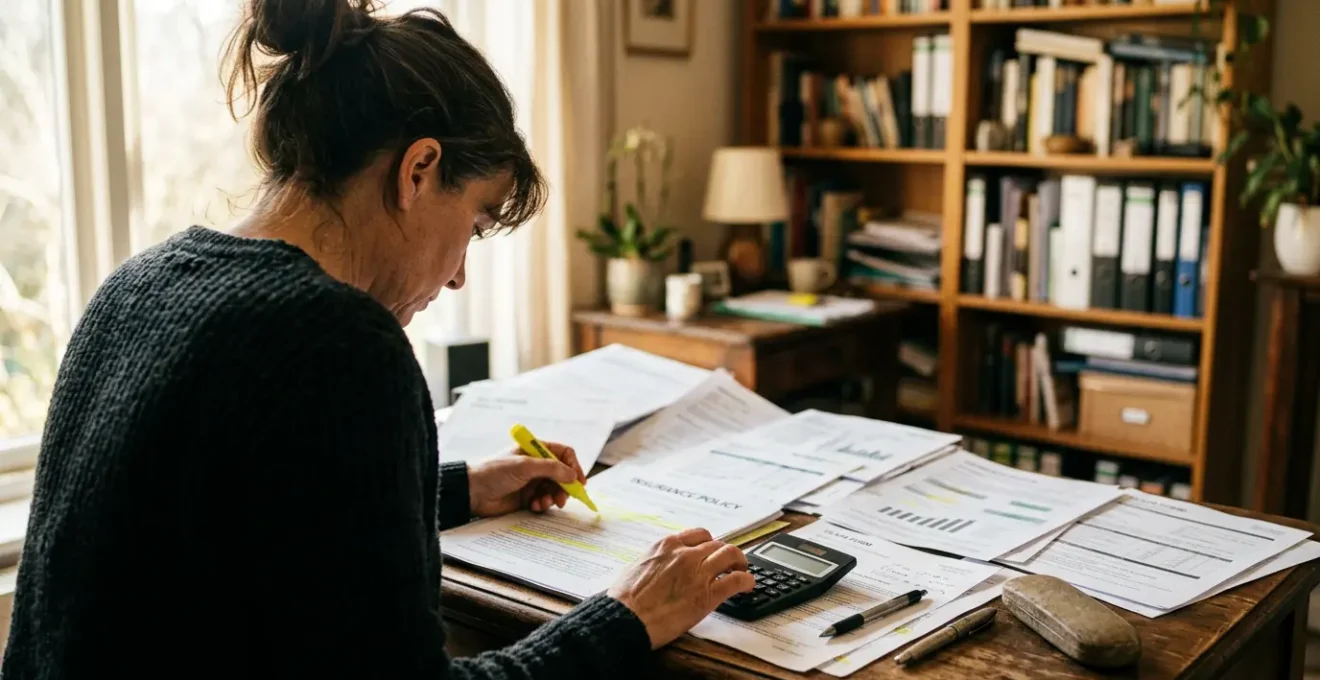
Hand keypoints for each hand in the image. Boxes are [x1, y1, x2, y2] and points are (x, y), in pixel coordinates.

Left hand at [467, 442, 586, 517]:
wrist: (473, 492)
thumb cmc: (495, 472)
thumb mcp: (525, 466)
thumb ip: (551, 469)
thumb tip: (573, 475)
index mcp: (535, 450)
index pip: (563, 454)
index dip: (574, 466)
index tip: (579, 481)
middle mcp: (536, 465)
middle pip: (562, 475)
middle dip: (564, 487)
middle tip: (563, 499)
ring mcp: (531, 482)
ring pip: (554, 490)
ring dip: (552, 498)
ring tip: (544, 503)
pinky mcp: (526, 498)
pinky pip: (543, 502)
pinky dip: (542, 505)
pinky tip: (534, 506)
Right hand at [607, 528, 754, 649]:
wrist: (625, 618)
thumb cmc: (624, 599)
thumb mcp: (637, 567)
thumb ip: (654, 562)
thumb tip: (657, 567)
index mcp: (666, 546)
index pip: (698, 535)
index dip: (709, 543)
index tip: (711, 550)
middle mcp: (685, 554)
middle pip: (717, 544)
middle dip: (726, 553)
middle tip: (730, 563)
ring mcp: (699, 572)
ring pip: (731, 555)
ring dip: (740, 562)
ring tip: (743, 570)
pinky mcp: (708, 594)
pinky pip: (737, 580)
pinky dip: (746, 580)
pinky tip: (748, 585)